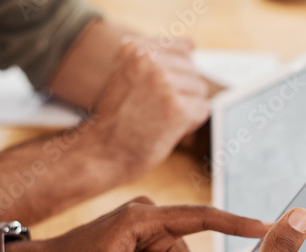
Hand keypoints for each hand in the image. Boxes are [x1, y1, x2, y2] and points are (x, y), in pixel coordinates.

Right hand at [91, 38, 208, 182]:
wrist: (103, 153)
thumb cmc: (118, 119)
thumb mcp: (129, 75)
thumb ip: (159, 57)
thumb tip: (192, 44)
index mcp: (135, 48)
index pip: (182, 50)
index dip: (174, 77)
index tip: (153, 93)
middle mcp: (148, 60)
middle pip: (192, 71)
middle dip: (180, 93)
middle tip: (153, 110)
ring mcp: (163, 83)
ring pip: (199, 90)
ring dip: (185, 109)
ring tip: (157, 120)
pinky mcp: (176, 108)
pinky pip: (202, 110)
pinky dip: (190, 124)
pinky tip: (166, 130)